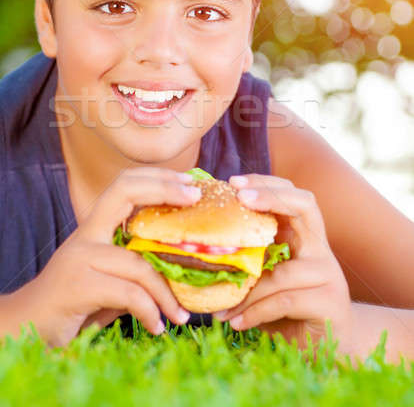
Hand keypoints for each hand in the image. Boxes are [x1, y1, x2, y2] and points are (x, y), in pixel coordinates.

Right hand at [15, 167, 200, 346]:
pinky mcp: (76, 286)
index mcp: (93, 229)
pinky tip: (156, 326)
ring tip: (181, 315)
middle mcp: (85, 235)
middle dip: (164, 188)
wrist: (22, 329)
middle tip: (196, 199)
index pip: (123, 185)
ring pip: (138, 262)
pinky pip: (128, 293)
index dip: (157, 178)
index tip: (190, 183)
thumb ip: (135, 269)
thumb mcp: (109, 282)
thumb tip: (181, 266)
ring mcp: (79, 257)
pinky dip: (149, 311)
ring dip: (166, 293)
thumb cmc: (72, 306)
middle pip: (124, 191)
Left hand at [213, 174, 353, 352]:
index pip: (293, 195)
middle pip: (305, 205)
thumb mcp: (266, 276)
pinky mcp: (329, 303)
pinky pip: (284, 301)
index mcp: (304, 236)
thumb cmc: (285, 308)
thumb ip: (250, 257)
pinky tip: (235, 322)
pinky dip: (255, 313)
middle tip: (239, 197)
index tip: (235, 183)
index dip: (267, 183)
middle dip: (270, 196)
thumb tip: (202, 242)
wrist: (325, 348)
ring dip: (246, 290)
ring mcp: (328, 274)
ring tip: (219, 306)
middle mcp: (320, 248)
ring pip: (282, 272)